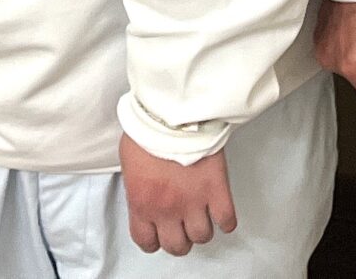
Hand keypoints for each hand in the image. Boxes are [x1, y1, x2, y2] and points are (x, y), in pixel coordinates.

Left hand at [121, 135, 237, 255]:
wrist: (171, 110)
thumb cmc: (147, 128)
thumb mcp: (130, 163)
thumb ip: (138, 187)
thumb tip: (145, 193)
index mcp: (141, 203)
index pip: (147, 242)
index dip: (155, 239)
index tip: (160, 232)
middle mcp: (166, 209)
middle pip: (177, 245)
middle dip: (180, 238)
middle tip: (183, 225)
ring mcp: (193, 201)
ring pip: (202, 236)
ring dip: (202, 228)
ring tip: (203, 216)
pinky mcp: (216, 188)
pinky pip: (226, 219)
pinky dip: (226, 221)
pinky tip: (222, 213)